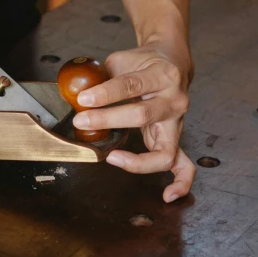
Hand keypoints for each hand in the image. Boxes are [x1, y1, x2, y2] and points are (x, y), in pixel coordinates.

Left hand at [71, 38, 194, 201]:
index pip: (131, 85)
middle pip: (142, 115)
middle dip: (107, 120)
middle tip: (81, 121)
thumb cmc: (142, 63)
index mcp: (162, 75)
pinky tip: (167, 195)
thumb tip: (73, 93)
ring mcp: (178, 122)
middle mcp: (174, 100)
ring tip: (111, 157)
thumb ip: (101, 77)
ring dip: (135, 160)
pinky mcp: (177, 138)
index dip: (105, 93)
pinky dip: (180, 182)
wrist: (171, 61)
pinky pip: (184, 165)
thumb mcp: (121, 61)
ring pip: (163, 150)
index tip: (83, 98)